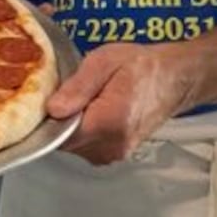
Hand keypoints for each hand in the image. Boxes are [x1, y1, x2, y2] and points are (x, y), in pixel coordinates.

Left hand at [47, 42, 197, 165]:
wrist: (174, 79)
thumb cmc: (142, 66)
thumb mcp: (104, 62)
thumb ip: (78, 87)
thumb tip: (53, 109)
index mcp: (108, 123)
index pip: (58, 135)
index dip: (45, 119)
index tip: (43, 100)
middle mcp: (111, 146)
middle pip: (64, 142)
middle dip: (58, 120)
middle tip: (66, 92)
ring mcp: (115, 153)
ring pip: (73, 145)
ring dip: (70, 125)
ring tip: (83, 98)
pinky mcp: (116, 153)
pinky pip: (86, 146)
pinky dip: (82, 130)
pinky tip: (91, 109)